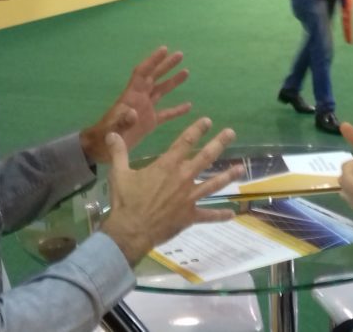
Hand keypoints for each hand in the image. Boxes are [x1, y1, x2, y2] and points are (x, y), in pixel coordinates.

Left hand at [80, 47, 191, 160]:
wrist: (100, 149)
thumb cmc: (103, 137)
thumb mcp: (112, 131)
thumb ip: (123, 122)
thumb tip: (134, 113)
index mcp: (131, 97)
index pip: (143, 74)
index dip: (153, 61)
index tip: (164, 50)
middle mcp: (140, 99)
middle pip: (154, 77)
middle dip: (166, 65)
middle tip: (180, 54)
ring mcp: (145, 110)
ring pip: (161, 91)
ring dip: (172, 81)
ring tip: (186, 72)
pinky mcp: (149, 122)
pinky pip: (166, 113)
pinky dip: (177, 109)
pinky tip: (188, 106)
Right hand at [101, 117, 242, 264]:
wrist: (131, 230)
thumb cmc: (125, 201)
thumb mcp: (119, 173)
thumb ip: (118, 152)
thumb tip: (111, 133)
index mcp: (167, 166)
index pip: (185, 142)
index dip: (197, 129)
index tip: (207, 120)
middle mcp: (183, 178)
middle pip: (205, 157)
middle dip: (219, 143)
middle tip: (231, 133)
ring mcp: (189, 198)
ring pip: (214, 184)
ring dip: (228, 175)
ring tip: (241, 168)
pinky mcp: (190, 216)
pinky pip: (208, 215)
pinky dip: (220, 215)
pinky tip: (231, 214)